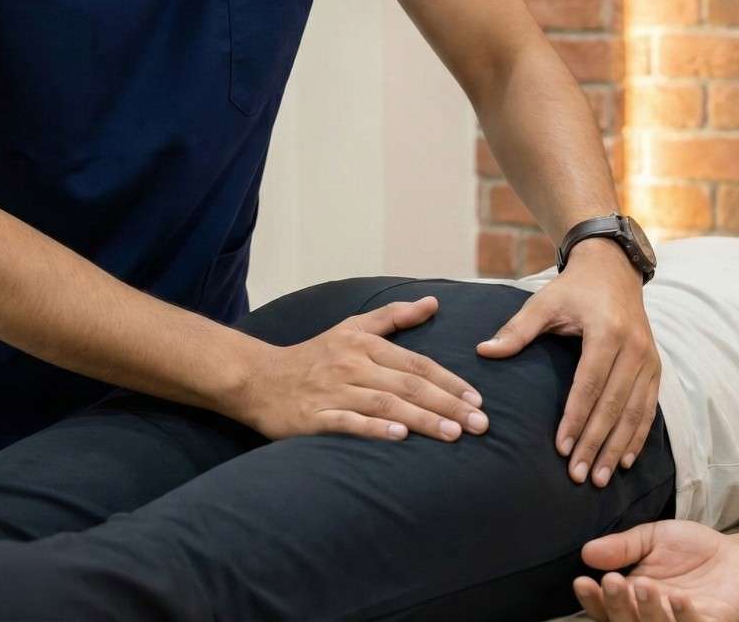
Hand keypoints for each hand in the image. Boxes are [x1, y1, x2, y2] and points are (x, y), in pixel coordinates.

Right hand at [232, 295, 489, 444]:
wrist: (258, 378)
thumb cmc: (312, 356)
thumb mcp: (350, 327)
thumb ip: (393, 316)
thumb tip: (432, 302)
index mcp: (363, 344)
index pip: (416, 363)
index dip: (449, 381)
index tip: (478, 399)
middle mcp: (352, 365)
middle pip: (408, 384)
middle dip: (447, 405)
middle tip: (480, 424)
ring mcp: (333, 391)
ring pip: (386, 404)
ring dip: (422, 419)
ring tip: (453, 435)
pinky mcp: (314, 416)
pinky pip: (348, 422)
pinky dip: (374, 428)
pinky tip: (399, 436)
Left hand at [477, 238, 659, 485]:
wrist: (613, 270)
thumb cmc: (573, 289)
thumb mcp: (544, 302)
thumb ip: (517, 329)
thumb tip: (484, 351)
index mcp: (606, 331)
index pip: (589, 384)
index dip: (576, 418)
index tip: (560, 448)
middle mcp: (634, 347)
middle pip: (613, 404)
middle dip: (596, 443)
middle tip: (578, 475)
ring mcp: (649, 359)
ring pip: (634, 412)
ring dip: (618, 449)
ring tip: (600, 477)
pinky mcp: (656, 367)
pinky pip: (649, 408)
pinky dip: (637, 436)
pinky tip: (626, 460)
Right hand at [572, 519, 738, 621]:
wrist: (737, 554)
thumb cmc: (691, 547)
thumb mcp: (652, 537)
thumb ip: (623, 546)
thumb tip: (586, 551)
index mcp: (634, 596)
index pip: (605, 607)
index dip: (592, 600)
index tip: (582, 580)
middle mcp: (653, 615)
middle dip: (615, 606)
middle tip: (612, 581)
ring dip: (647, 613)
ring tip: (644, 584)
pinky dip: (684, 617)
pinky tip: (679, 597)